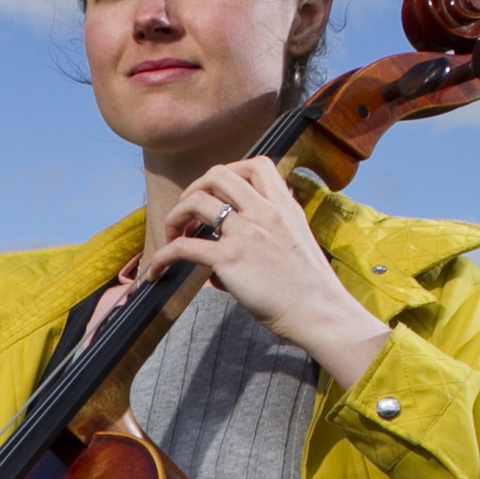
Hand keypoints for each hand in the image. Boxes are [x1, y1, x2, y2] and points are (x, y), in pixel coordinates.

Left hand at [147, 158, 390, 387]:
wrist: (321, 313)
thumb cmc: (311, 289)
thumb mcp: (297, 245)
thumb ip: (269, 236)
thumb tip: (228, 258)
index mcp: (284, 206)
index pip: (256, 165)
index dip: (230, 171)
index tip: (218, 192)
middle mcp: (265, 212)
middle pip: (218, 174)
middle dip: (195, 188)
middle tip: (188, 212)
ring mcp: (246, 233)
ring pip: (197, 202)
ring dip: (176, 215)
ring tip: (173, 235)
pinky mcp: (230, 259)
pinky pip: (184, 247)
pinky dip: (164, 255)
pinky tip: (158, 268)